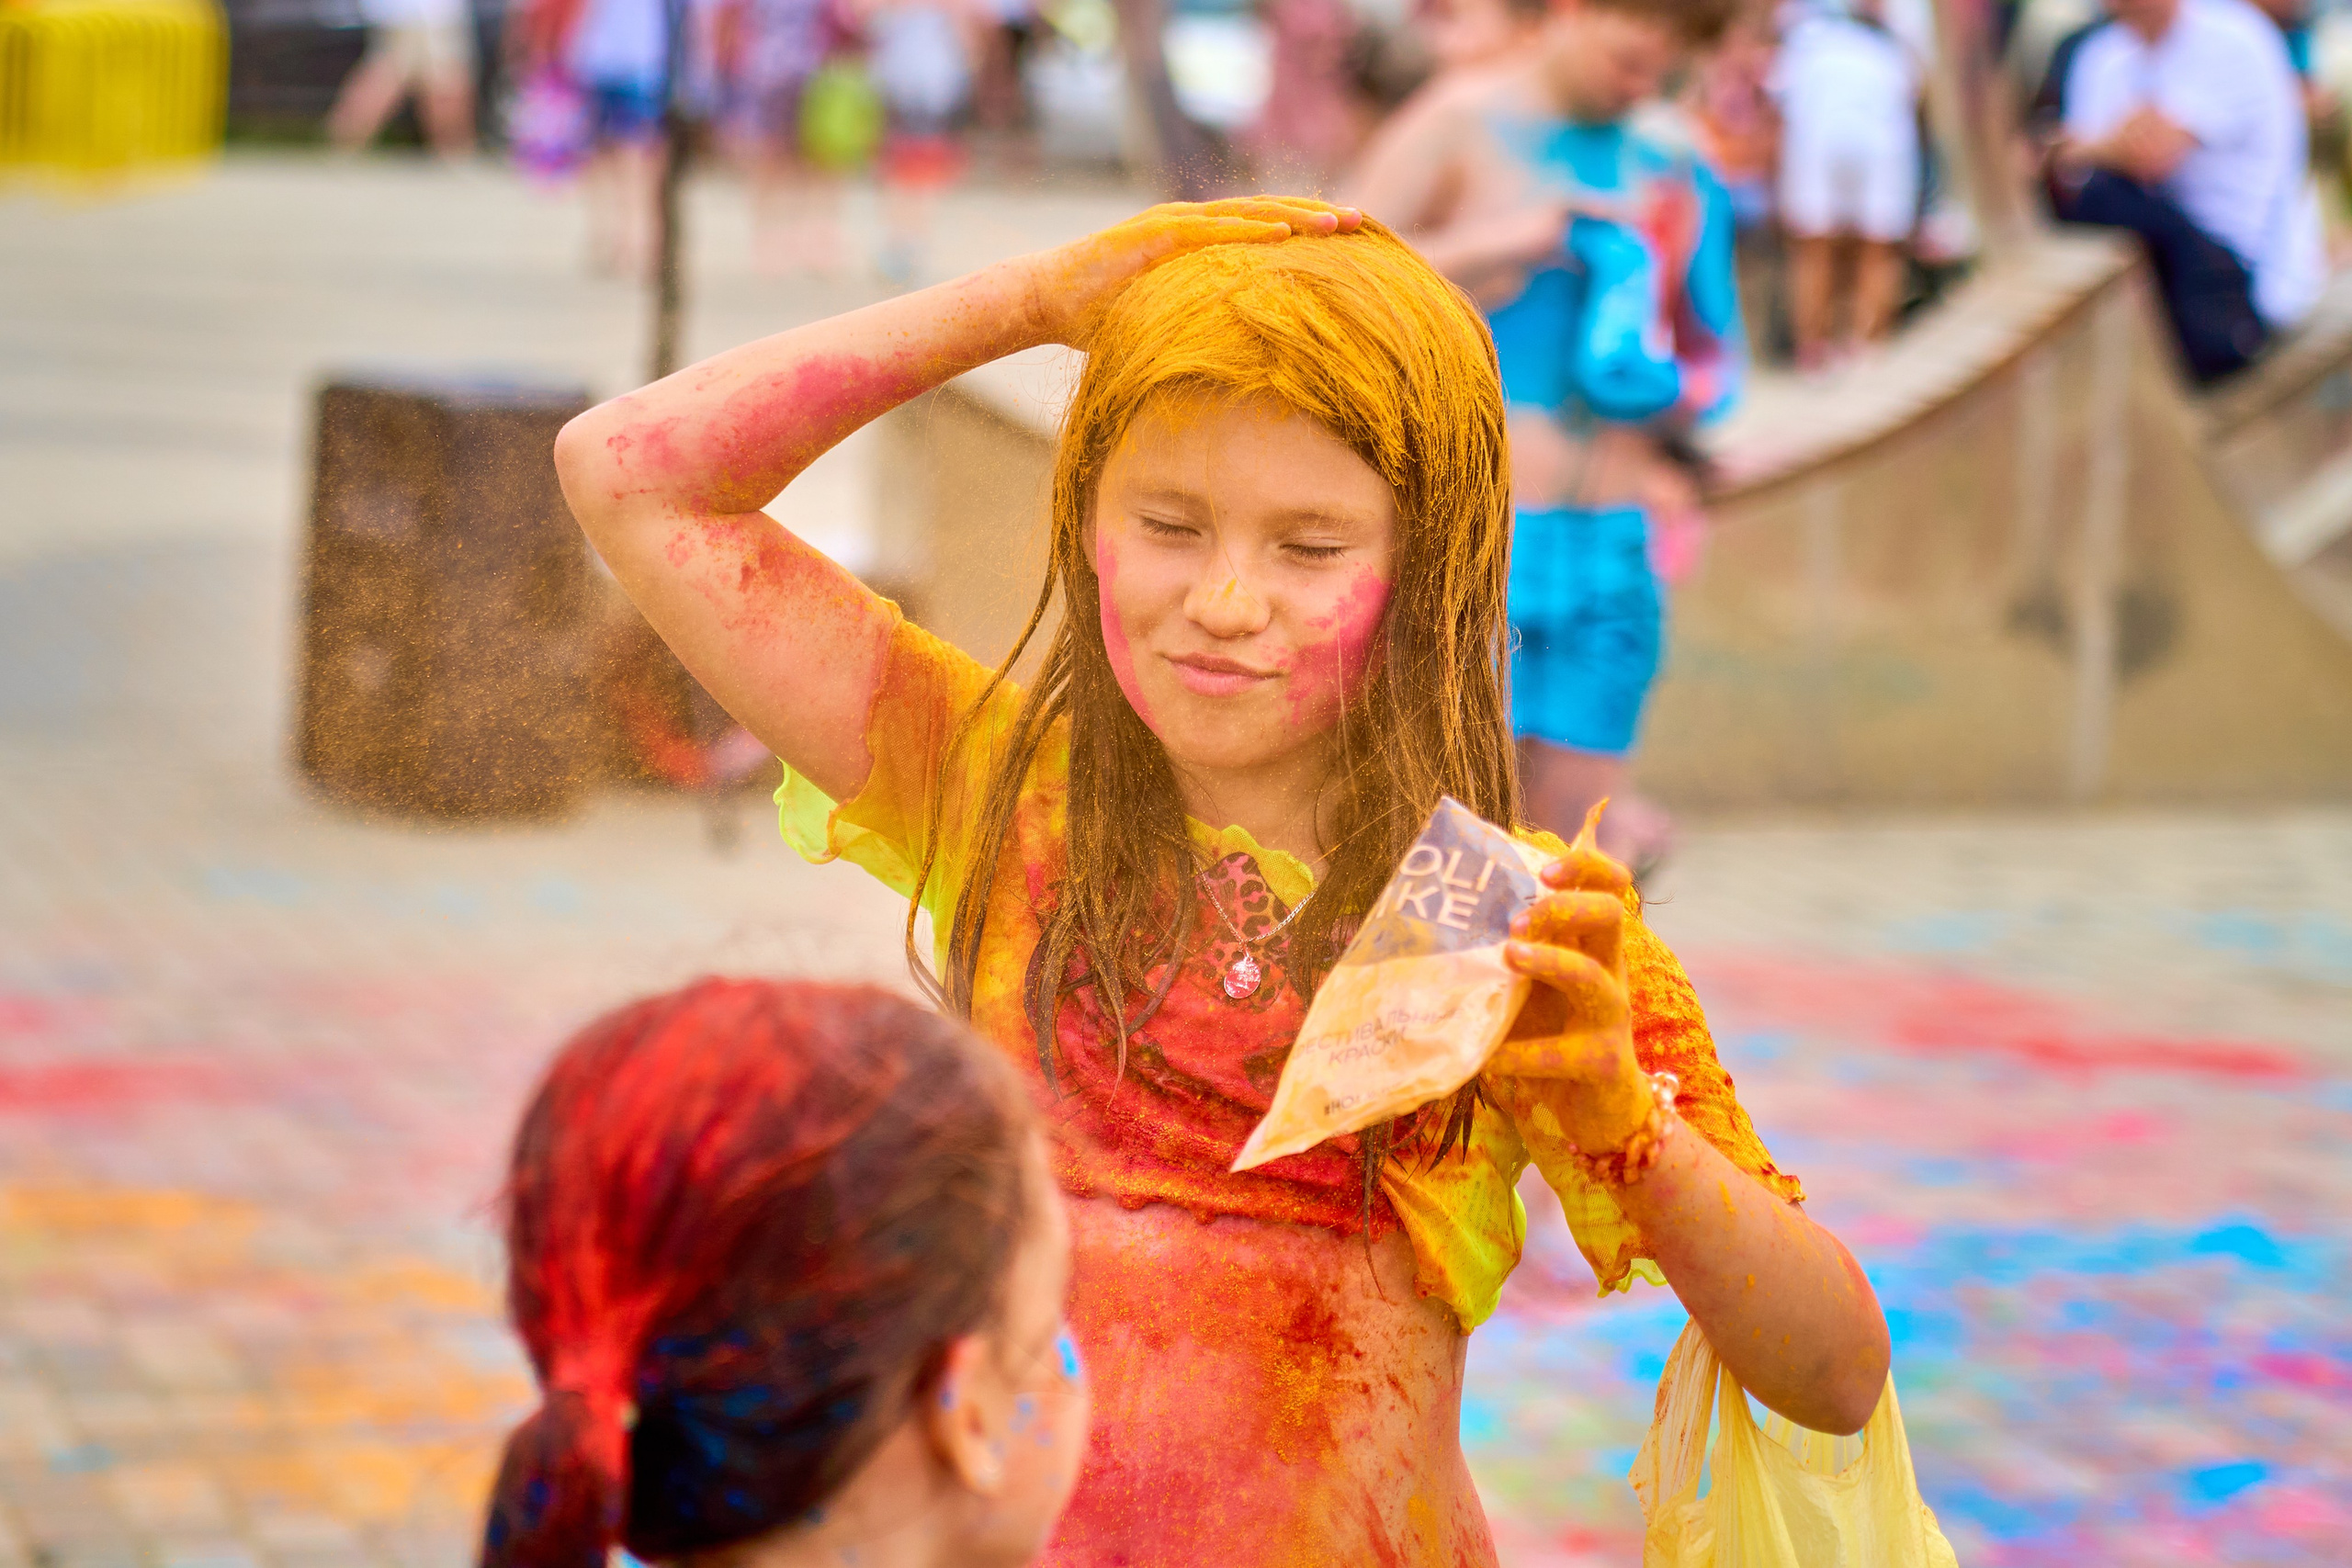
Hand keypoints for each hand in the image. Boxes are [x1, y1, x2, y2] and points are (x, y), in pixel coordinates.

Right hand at [1020, 198, 1362, 350]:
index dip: (1308, 229)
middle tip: (1366, 221)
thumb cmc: (1103, 318)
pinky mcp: (1154, 234)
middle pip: (1269, 213)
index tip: (1352, 239)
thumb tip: (1239, 369)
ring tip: (1337, 222)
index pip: (1265, 228)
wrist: (1046, 299)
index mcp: (1201, 241)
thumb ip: (1202, 330)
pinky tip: (1283, 235)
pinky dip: (1249, 230)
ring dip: (1295, 216)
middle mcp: (1193, 224)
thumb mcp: (1166, 323)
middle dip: (1317, 215)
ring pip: (1249, 214)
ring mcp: (1174, 224)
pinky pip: (1212, 231)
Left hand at [1491, 803, 1654, 1153]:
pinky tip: (1488, 1059)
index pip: (1612, 884)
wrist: (1596, 1112)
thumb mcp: (1532, 987)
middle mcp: (1611, 973)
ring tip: (1509, 956)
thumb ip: (1509, 950)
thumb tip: (1438, 912)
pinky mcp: (1603, 1064)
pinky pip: (1564, 1054)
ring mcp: (1611, 1018)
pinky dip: (1521, 1054)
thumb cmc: (1555, 1036)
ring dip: (1550, 962)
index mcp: (1595, 946)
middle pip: (1612, 914)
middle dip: (1565, 907)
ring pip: (1593, 977)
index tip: (1544, 870)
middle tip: (1517, 921)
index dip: (1586, 865)